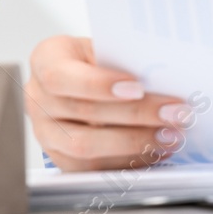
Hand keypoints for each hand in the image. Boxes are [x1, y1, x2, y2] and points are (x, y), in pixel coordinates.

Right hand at [26, 35, 193, 171]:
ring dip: (135, 142)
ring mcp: (46, 132)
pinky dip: (128, 161)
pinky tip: (157, 151)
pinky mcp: (61, 158)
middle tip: (174, 114)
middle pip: (82, 112)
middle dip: (135, 115)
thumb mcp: (109, 45)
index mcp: (46, 60)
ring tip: (171, 135)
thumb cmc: (102, 57)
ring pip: (85, 146)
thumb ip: (126, 60)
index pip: (60, 76)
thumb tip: (166, 78)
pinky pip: (92, 168)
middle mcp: (38, 98)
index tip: (138, 88)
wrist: (88, 76)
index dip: (98, 84)